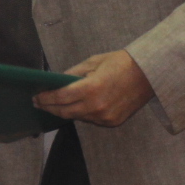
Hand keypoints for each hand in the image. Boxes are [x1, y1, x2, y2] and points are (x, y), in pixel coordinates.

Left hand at [33, 51, 153, 126]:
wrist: (149, 74)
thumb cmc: (121, 63)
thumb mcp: (93, 62)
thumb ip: (73, 74)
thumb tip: (57, 82)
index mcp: (90, 89)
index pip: (60, 98)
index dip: (45, 98)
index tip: (35, 97)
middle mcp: (96, 106)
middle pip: (64, 112)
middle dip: (49, 108)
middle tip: (39, 103)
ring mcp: (104, 117)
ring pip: (77, 117)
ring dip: (65, 111)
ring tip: (56, 105)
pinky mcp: (112, 122)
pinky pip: (91, 119)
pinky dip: (82, 113)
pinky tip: (77, 106)